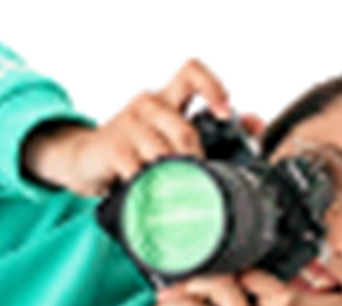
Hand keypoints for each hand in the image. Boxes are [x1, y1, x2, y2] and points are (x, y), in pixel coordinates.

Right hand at [20, 58, 265, 195]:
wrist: (84, 162)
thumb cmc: (132, 152)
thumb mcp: (168, 137)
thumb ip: (209, 131)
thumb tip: (257, 123)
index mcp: (166, 100)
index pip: (192, 73)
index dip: (213, 88)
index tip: (225, 113)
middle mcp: (148, 105)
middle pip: (184, 129)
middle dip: (196, 160)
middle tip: (199, 184)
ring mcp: (128, 125)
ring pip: (163, 153)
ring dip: (173, 178)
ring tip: (175, 194)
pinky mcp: (112, 148)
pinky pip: (138, 170)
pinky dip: (149, 187)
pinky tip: (151, 197)